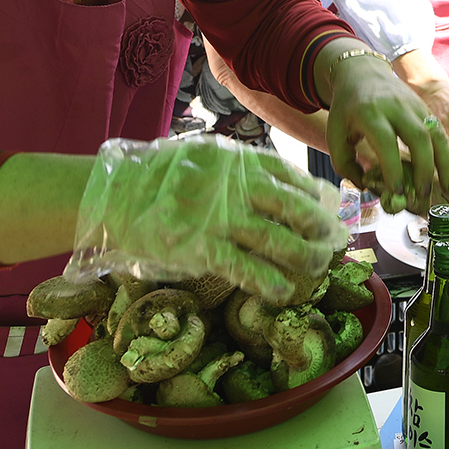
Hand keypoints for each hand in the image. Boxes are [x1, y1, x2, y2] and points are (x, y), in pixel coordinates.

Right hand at [71, 136, 343, 305]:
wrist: (116, 194)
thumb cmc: (162, 175)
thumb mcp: (206, 155)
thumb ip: (240, 168)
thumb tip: (283, 187)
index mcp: (239, 161)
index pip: (291, 177)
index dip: (313, 196)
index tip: (324, 209)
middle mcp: (236, 187)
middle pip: (294, 210)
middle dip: (319, 228)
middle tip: (332, 241)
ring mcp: (221, 219)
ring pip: (278, 241)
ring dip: (305, 258)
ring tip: (317, 268)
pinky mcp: (203, 249)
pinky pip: (246, 269)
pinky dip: (269, 283)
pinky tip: (283, 292)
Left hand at [324, 50, 448, 209]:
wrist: (363, 73)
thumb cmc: (347, 109)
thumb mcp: (335, 134)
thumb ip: (345, 164)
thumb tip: (366, 187)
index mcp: (369, 113)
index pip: (386, 142)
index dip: (393, 169)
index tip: (397, 193)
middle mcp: (396, 107)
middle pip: (418, 136)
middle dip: (425, 169)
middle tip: (425, 195)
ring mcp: (414, 105)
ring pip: (436, 133)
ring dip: (445, 162)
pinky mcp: (425, 107)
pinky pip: (441, 131)